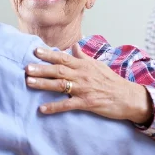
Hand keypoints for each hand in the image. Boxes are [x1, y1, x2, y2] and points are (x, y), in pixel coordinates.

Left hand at [25, 44, 154, 124]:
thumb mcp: (98, 65)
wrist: (128, 97)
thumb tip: (73, 45)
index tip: (35, 51)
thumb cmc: (112, 81)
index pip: (63, 58)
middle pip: (58, 70)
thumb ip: (83, 56)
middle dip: (41, 68)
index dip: (49, 54)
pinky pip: (67, 105)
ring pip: (60, 85)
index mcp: (84, 66)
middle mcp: (82, 75)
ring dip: (44, 84)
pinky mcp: (87, 103)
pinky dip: (54, 107)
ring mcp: (84, 89)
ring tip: (29, 82)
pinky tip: (42, 109)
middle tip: (26, 67)